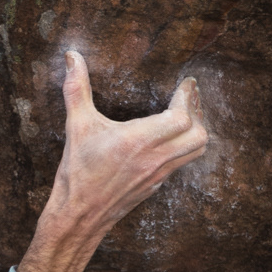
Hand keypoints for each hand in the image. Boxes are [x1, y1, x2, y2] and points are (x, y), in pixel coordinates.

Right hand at [18, 54, 208, 271]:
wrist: (79, 216)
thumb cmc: (77, 172)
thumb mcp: (76, 126)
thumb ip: (77, 88)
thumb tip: (72, 56)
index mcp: (138, 142)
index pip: (182, 118)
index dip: (189, 98)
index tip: (186, 83)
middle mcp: (154, 159)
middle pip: (199, 135)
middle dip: (198, 112)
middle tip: (189, 96)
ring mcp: (158, 174)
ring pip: (196, 151)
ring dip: (196, 130)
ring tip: (186, 113)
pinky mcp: (156, 184)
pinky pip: (183, 161)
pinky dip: (186, 145)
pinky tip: (171, 135)